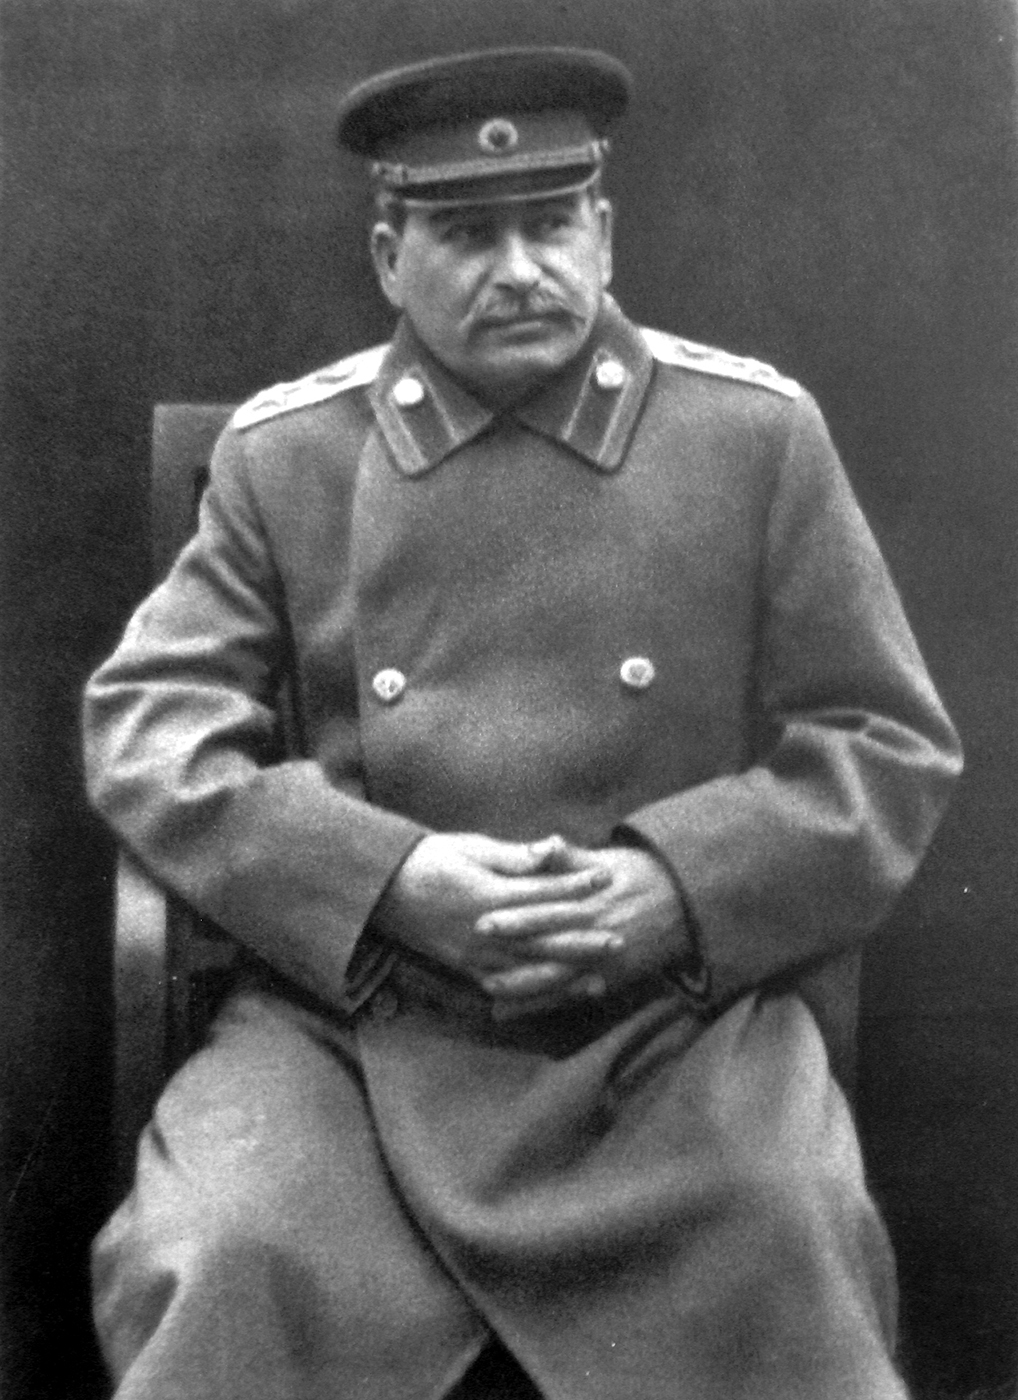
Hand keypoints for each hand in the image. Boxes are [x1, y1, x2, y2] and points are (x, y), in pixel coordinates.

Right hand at [370, 832, 612, 987]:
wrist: (383, 889)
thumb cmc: (430, 859)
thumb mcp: (471, 848)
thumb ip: (515, 856)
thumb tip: (553, 848)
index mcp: (487, 895)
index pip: (542, 893)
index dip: (576, 886)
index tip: (606, 877)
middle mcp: (484, 931)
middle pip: (544, 939)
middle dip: (583, 939)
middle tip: (619, 938)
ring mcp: (475, 955)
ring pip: (530, 970)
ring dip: (567, 973)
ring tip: (601, 973)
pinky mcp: (467, 968)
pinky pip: (508, 987)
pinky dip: (537, 993)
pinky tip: (560, 993)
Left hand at [474, 840, 687, 1016]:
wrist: (685, 903)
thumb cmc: (640, 874)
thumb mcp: (606, 860)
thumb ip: (570, 858)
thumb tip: (545, 843)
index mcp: (590, 900)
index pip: (545, 908)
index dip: (513, 915)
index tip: (482, 919)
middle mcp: (594, 932)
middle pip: (546, 946)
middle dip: (510, 954)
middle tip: (475, 958)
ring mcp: (602, 960)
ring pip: (557, 978)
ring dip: (523, 987)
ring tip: (488, 991)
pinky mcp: (609, 979)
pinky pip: (572, 996)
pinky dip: (544, 1005)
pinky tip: (515, 1012)